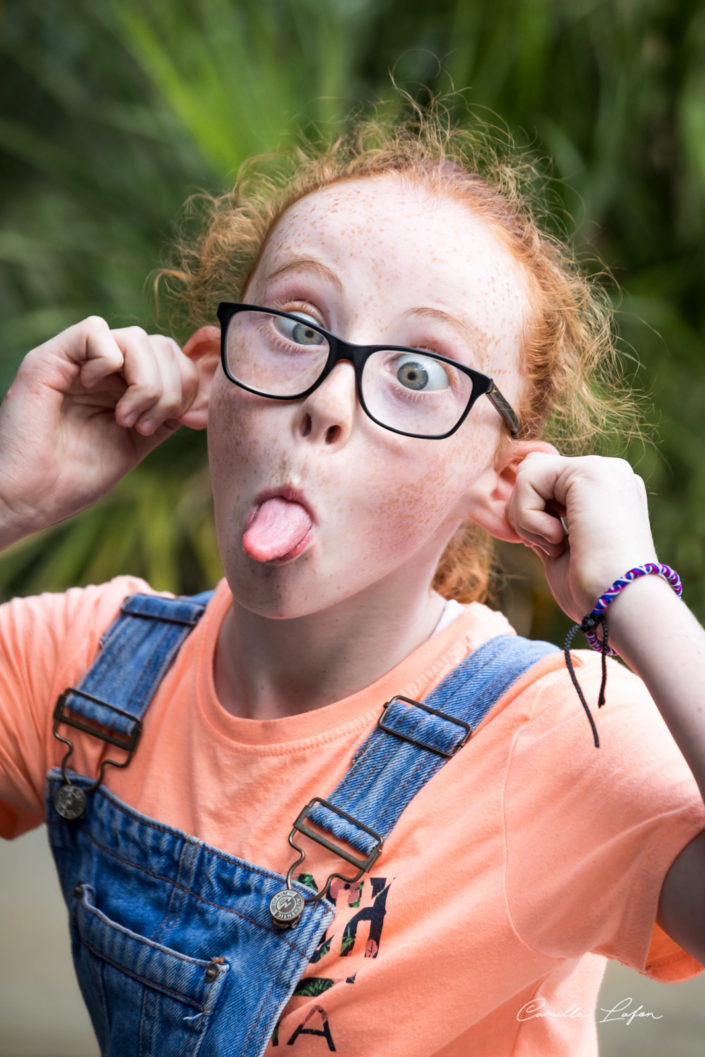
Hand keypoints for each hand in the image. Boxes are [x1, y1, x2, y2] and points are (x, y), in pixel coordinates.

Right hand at [0, 317, 216, 544]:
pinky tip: (94, 390)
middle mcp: (101, 369)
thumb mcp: (136, 443)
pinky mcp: (50, 358)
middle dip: (169, 387)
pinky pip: (95, 330)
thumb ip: (164, 415)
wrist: (31, 498)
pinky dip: (108, 361)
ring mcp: (76, 361)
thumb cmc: (75, 478)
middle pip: (161, 343)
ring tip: (126, 418)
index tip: (176, 422)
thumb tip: (199, 396)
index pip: (172, 356)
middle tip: (144, 425)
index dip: (186, 384)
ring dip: (145, 382)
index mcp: (122, 385)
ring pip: (136, 336)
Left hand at [506, 451, 657, 621]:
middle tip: (551, 545)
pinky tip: (558, 539)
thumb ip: (546, 524)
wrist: (621, 604)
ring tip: (556, 544)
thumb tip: (518, 512)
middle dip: (525, 512)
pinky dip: (528, 516)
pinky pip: (527, 479)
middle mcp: (609, 474)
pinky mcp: (589, 470)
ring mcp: (602, 469)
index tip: (554, 546)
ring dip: (526, 517)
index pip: (546, 483)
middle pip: (533, 471)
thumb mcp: (562, 551)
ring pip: (527, 473)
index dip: (533, 516)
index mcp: (607, 493)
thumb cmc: (593, 592)